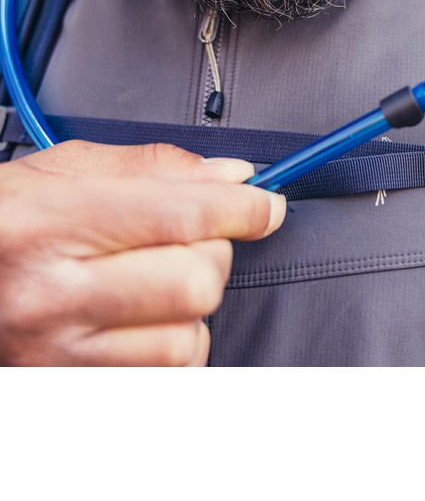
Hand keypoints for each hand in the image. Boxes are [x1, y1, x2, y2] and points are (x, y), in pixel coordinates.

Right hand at [0, 140, 284, 365]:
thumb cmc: (6, 220)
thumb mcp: (67, 169)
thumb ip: (156, 167)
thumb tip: (233, 175)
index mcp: (50, 223)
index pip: (181, 216)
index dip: (243, 208)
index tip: (267, 205)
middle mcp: (52, 296)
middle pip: (198, 281)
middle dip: (214, 253)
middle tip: (189, 240)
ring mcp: (60, 353)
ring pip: (191, 336)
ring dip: (193, 306)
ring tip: (154, 282)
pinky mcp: (71, 388)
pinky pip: (169, 373)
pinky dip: (176, 342)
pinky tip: (145, 318)